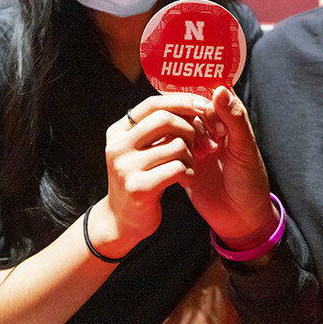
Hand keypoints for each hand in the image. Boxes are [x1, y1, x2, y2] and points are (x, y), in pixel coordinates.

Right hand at [94, 96, 201, 257]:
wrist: (124, 224)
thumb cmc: (142, 180)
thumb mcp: (142, 149)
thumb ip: (158, 126)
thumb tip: (190, 100)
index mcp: (119, 131)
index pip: (153, 103)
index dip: (182, 101)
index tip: (204, 106)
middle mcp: (118, 145)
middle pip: (166, 119)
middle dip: (191, 129)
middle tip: (200, 144)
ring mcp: (126, 167)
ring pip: (177, 145)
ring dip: (191, 156)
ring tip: (187, 167)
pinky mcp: (138, 188)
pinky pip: (178, 169)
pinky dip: (189, 174)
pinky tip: (185, 181)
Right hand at [180, 87, 276, 249]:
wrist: (240, 219)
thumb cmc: (249, 181)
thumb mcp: (244, 148)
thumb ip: (234, 118)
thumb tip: (219, 88)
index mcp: (224, 119)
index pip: (204, 94)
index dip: (202, 101)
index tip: (207, 115)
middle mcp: (205, 128)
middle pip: (185, 110)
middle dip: (193, 126)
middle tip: (210, 146)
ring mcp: (190, 146)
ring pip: (174, 130)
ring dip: (185, 144)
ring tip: (204, 158)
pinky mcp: (178, 165)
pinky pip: (167, 152)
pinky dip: (177, 161)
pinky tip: (191, 174)